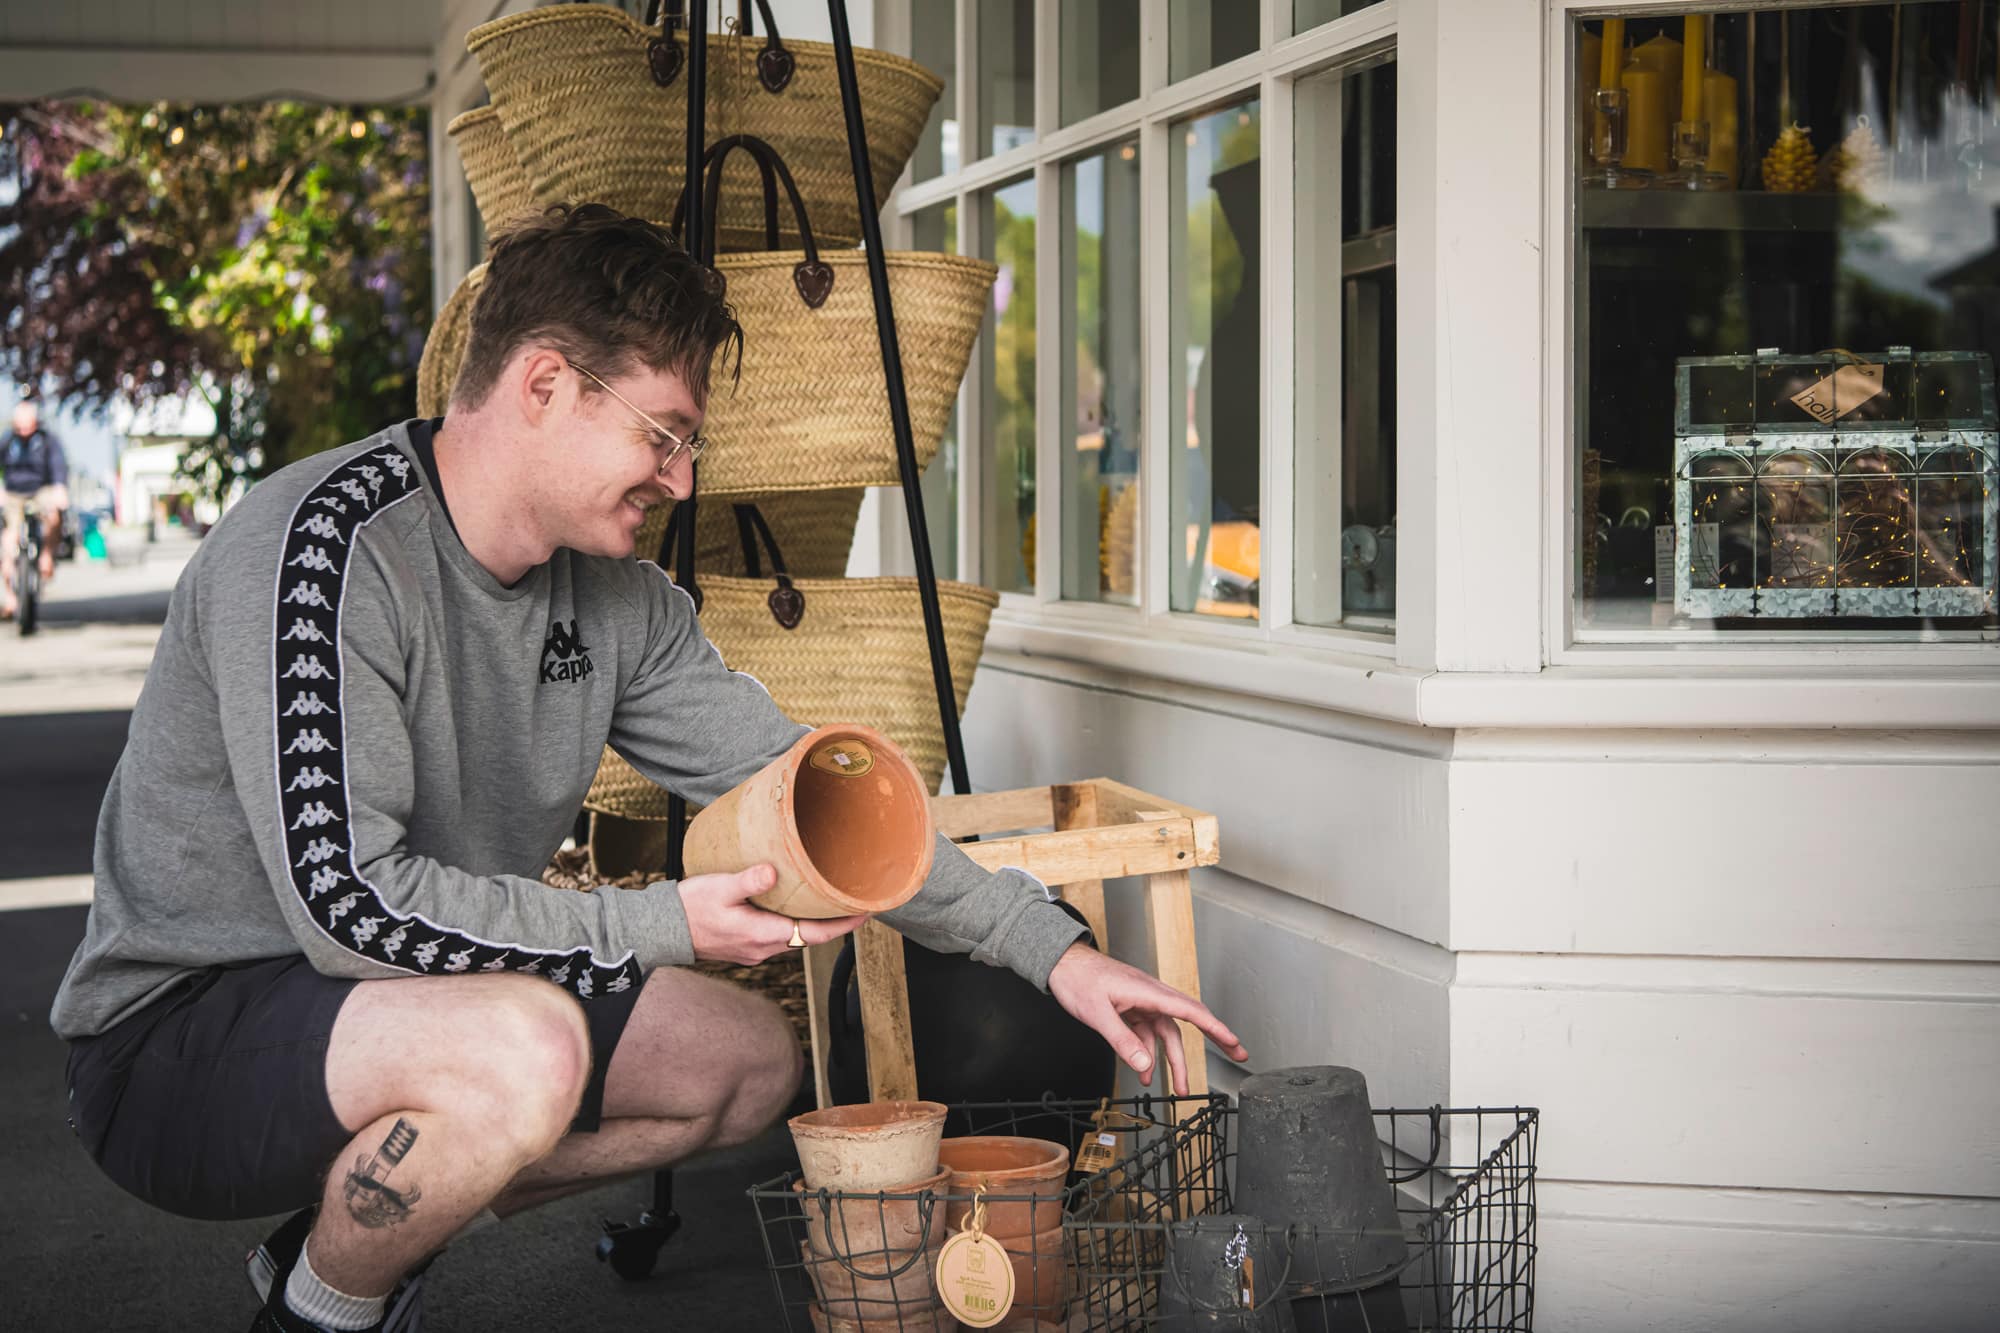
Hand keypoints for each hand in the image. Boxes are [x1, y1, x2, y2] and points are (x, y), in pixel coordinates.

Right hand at [679, 863, 866, 964]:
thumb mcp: (718, 888)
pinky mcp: (746, 945)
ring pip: (796, 936)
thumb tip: (773, 872)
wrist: (663, 931)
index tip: (867, 912)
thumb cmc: (689, 909)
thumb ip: (748, 880)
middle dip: (835, 921)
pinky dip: (796, 922)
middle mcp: (764, 948)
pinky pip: (780, 935)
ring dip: (815, 922)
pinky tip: (797, 906)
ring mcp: (755, 950)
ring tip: (832, 901)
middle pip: (811, 936)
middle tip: (856, 901)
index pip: (817, 933)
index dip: (845, 924)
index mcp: (763, 935)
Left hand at [1047, 942, 1247, 1094]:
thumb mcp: (1099, 1014)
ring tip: (1177, 1088)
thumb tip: (1146, 1065)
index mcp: (1149, 992)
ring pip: (1166, 1034)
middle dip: (1213, 1040)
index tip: (1234, 1042)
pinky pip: (1147, 1035)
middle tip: (1238, 1054)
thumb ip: (1123, 1042)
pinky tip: (1143, 1073)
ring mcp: (1142, 1002)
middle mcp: (1151, 996)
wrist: (1062, 964)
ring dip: (1171, 1061)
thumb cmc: (1079, 980)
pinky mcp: (1131, 1009)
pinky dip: (1148, 1054)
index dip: (1216, 1028)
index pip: (1191, 1011)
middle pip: (1187, 1022)